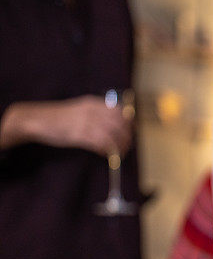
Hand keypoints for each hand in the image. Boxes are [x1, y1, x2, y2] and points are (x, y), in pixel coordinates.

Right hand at [0, 95, 131, 154]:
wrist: (37, 119)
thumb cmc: (59, 117)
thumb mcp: (80, 109)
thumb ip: (97, 114)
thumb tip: (115, 125)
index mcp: (93, 103)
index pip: (120, 112)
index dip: (128, 124)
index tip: (130, 132)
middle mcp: (92, 111)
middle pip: (119, 125)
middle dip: (126, 137)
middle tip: (127, 146)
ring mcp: (85, 123)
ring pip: (112, 136)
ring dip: (119, 146)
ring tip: (119, 153)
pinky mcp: (79, 135)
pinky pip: (100, 144)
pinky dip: (107, 151)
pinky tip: (107, 155)